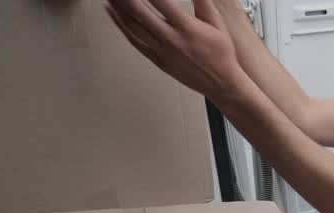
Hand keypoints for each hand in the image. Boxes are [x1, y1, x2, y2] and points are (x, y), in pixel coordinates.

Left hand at [105, 0, 246, 102]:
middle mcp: (172, 40)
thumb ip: (203, 2)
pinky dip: (121, 25)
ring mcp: (162, 51)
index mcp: (188, 28)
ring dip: (118, 8)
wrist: (221, 84)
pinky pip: (134, 41)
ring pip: (132, 26)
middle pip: (139, 13)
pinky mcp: (157, 60)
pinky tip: (113, 12)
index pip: (161, 2)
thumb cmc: (221, 54)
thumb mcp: (217, 24)